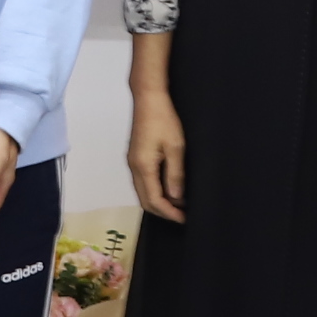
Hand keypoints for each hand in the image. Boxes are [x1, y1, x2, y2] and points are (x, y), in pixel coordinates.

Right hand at [127, 79, 186, 221]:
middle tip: (182, 215)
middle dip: (163, 211)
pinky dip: (154, 190)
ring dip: (158, 202)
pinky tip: (168, 188)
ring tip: (178, 205)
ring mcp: (132, 162)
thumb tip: (176, 197)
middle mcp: (134, 167)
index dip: (169, 212)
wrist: (148, 98)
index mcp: (143, 167)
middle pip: (145, 200)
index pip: (154, 200)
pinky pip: (142, 182)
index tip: (184, 219)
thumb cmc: (163, 119)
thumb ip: (175, 174)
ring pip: (142, 192)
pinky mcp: (135, 156)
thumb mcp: (176, 147)